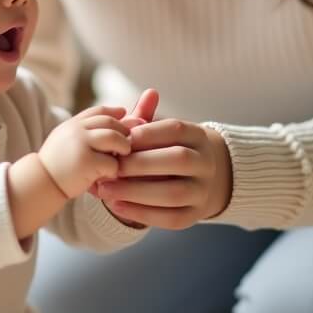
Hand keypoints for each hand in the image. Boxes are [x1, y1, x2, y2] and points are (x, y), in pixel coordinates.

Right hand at [39, 106, 132, 198]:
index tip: (124, 116)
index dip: (114, 112)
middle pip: (110, 122)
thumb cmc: (56, 165)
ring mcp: (81, 145)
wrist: (40, 184)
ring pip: (114, 138)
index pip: (99, 111)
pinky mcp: (87, 162)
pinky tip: (108, 176)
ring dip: (123, 148)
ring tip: (121, 158)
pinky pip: (112, 163)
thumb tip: (114, 121)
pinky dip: (114, 170)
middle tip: (126, 145)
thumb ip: (85, 132)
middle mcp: (76, 131)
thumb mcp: (66, 141)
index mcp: (72, 125)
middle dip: (123, 132)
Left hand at [91, 119, 232, 228]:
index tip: (121, 139)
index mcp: (199, 137)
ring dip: (135, 192)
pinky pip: (170, 218)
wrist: (203, 181)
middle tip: (110, 167)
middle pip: (178, 160)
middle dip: (140, 164)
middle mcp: (206, 163)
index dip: (147, 133)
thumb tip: (149, 94)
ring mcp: (203, 191)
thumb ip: (150, 119)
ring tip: (105, 189)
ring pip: (174, 193)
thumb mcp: (164, 134)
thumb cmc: (171, 150)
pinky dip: (141, 213)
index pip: (176, 130)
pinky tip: (116, 205)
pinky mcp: (195, 215)